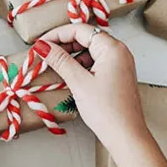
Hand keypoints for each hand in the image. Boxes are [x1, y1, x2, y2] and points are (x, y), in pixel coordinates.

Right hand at [32, 23, 146, 148]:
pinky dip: (80, 66)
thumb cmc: (107, 111)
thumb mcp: (79, 82)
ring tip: (53, 66)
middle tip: (44, 54)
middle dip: (63, 44)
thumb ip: (60, 61)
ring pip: (90, 50)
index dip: (57, 34)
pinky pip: (95, 63)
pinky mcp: (116, 76)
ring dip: (71, 56)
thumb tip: (42, 46)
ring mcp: (119, 64)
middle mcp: (119, 52)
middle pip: (86, 38)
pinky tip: (68, 75)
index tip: (40, 43)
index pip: (80, 30)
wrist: (126, 136)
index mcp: (112, 48)